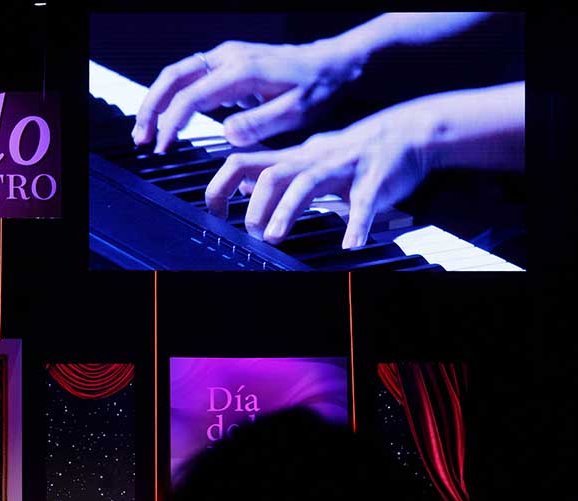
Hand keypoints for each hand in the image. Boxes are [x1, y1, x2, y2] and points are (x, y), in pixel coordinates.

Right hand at [133, 37, 362, 151]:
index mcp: (241, 70)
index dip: (172, 124)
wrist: (336, 62)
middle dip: (151, 108)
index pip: (192, 96)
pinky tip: (171, 118)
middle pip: (173, 78)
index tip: (165, 147)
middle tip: (141, 138)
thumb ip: (260, 124)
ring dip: (158, 101)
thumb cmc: (320, 86)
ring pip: (177, 75)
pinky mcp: (228, 63)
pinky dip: (173, 97)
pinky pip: (191, 77)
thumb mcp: (297, 111)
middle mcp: (229, 57)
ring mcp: (226, 57)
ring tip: (148, 131)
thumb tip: (227, 134)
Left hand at [204, 102, 432, 248]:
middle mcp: (313, 160)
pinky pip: (364, 202)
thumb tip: (243, 184)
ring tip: (275, 236)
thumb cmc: (355, 151)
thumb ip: (275, 170)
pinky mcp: (374, 181)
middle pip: (272, 174)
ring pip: (307, 183)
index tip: (216, 213)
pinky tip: (350, 243)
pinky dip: (356, 224)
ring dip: (287, 211)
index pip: (242, 162)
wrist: (410, 131)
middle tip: (252, 232)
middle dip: (256, 205)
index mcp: (294, 158)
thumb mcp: (308, 158)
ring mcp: (343, 168)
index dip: (221, 186)